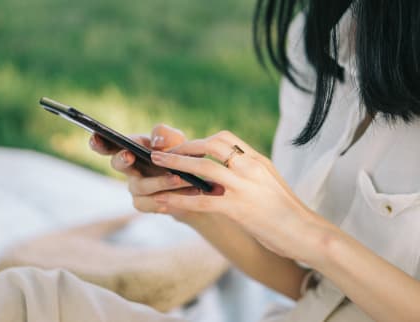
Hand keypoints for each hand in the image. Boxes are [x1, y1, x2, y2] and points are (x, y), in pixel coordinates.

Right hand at [89, 124, 200, 219]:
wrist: (193, 184)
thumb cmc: (180, 157)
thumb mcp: (177, 141)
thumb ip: (166, 135)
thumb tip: (156, 142)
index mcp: (132, 147)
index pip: (111, 143)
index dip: (100, 141)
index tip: (95, 136)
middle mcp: (129, 167)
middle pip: (117, 163)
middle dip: (121, 159)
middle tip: (129, 155)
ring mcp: (134, 186)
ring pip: (140, 186)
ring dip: (160, 181)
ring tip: (179, 178)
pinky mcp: (141, 203)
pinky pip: (147, 203)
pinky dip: (163, 200)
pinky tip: (177, 198)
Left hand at [149, 130, 329, 262]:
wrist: (307, 233)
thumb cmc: (288, 211)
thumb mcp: (269, 183)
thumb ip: (248, 174)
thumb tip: (223, 174)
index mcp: (257, 160)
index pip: (225, 138)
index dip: (201, 140)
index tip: (186, 147)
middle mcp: (250, 168)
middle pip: (211, 146)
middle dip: (183, 147)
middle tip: (164, 153)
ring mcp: (244, 187)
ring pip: (203, 168)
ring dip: (175, 164)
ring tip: (156, 164)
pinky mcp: (239, 209)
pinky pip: (202, 201)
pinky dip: (180, 200)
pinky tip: (165, 201)